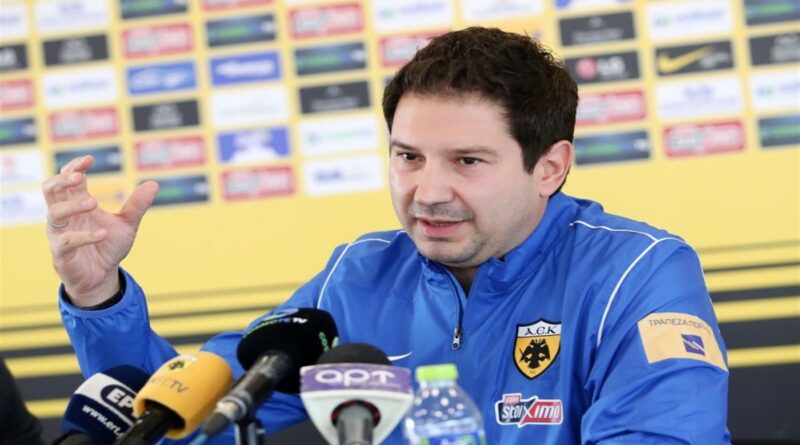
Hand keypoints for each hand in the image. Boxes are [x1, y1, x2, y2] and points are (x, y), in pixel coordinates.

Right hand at [43, 156, 158, 306]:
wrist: (101, 276)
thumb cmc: (108, 246)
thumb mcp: (126, 224)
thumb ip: (137, 205)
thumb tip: (154, 184)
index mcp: (76, 203)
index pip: (67, 178)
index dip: (74, 167)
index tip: (90, 159)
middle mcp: (64, 215)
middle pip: (50, 189)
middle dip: (62, 180)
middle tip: (80, 176)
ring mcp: (60, 233)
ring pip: (54, 212)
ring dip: (72, 206)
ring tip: (93, 203)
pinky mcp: (61, 253)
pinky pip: (66, 241)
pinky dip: (84, 236)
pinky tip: (102, 233)